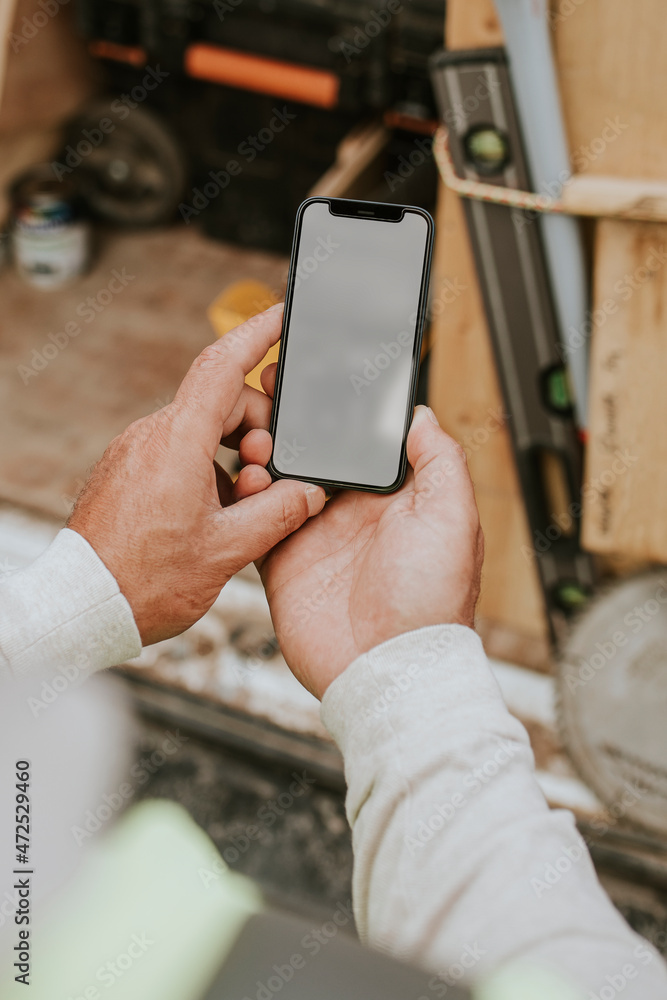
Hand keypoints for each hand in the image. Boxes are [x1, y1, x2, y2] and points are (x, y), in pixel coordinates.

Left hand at [68, 304, 324, 643]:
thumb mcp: (228, 551)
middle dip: (259, 432)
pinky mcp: (127, 470)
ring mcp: (136, 451)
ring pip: (203, 430)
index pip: (222, 367)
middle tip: (268, 481)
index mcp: (178, 444)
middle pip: (223, 403)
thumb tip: (309, 492)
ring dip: (235, 456)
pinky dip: (208, 468)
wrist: (83, 606)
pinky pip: (179, 451)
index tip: (283, 315)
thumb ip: (279, 514)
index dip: (257, 333)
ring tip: (242, 506)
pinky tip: (215, 512)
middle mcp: (152, 436)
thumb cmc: (146, 582)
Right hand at [248, 371, 482, 698]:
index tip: (320, 375)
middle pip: (316, 452)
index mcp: (395, 498)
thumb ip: (440, 461)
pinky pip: (258, 520)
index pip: (363, 440)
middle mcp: (353, 512)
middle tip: (270, 388)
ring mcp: (315, 535)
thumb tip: (419, 414)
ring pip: (281, 478)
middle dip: (294, 420)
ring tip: (252, 429)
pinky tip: (240, 473)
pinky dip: (246, 497)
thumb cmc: (431, 603)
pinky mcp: (284, 561)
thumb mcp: (454, 520)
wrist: (387, 671)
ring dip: (264, 452)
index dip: (342, 409)